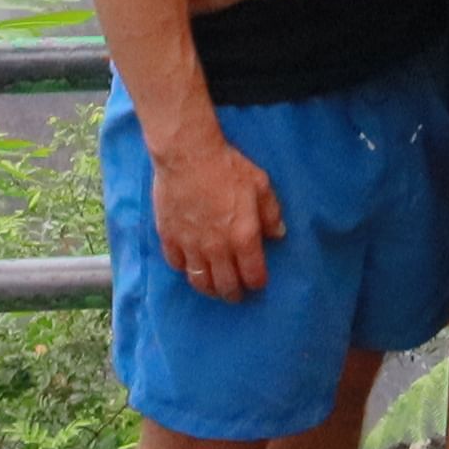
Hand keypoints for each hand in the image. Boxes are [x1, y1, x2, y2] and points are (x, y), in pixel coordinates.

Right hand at [149, 118, 278, 299]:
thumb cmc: (227, 166)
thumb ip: (271, 213)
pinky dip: (185, 268)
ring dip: (209, 289)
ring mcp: (191, 245)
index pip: (253, 275)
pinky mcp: (169, 237)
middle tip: (236, 293)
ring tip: (214, 287)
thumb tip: (278, 234)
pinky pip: (176, 264)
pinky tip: (190, 264)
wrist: (187, 154)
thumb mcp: (260, 184)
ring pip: (200, 282)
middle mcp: (217, 248)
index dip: (257, 282)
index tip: (258, 282)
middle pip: (226, 286)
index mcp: (243, 237)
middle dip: (234, 294)